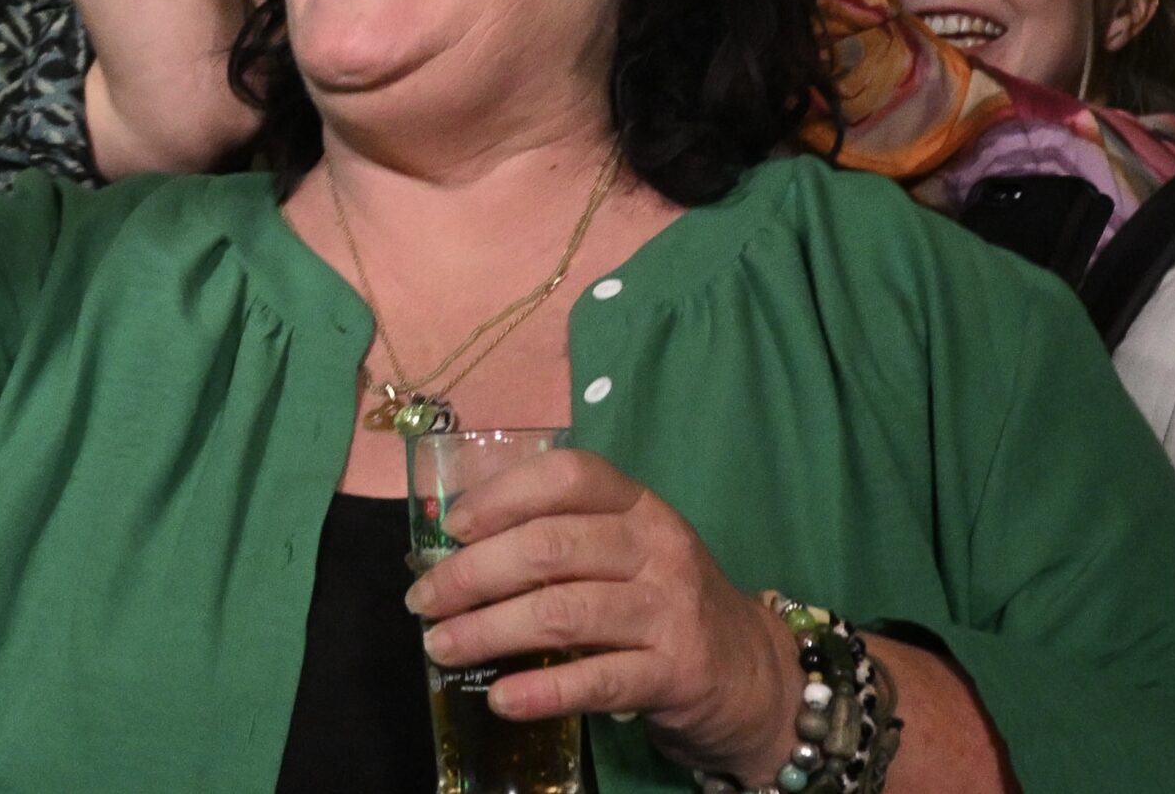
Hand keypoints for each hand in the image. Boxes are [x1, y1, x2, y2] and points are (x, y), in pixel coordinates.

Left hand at [407, 450, 803, 782]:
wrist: (750, 670)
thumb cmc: (664, 601)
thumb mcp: (628, 551)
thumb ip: (563, 539)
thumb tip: (453, 548)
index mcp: (639, 504)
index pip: (569, 475)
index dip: (504, 494)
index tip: (454, 526)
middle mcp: (657, 547)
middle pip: (551, 547)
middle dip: (473, 573)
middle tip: (424, 600)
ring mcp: (670, 610)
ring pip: (563, 613)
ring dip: (490, 630)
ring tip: (441, 647)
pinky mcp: (675, 673)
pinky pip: (598, 681)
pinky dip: (542, 691)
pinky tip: (501, 699)